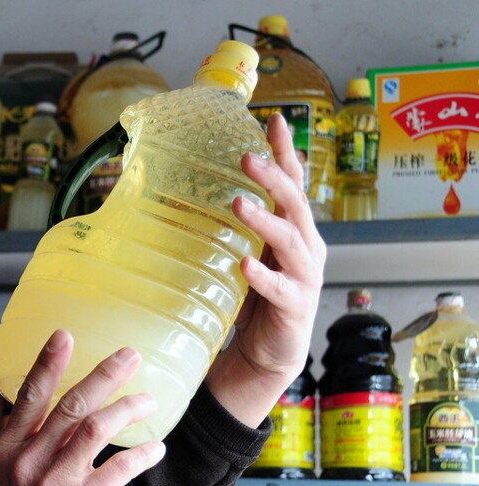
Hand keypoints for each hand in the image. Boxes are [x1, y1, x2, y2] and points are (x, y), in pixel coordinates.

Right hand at [0, 331, 165, 485]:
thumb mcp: (9, 480)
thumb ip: (28, 447)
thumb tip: (56, 416)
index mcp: (8, 451)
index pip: (28, 396)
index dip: (47, 364)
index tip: (64, 336)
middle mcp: (28, 462)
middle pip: (70, 404)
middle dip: (104, 375)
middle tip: (130, 355)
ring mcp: (54, 484)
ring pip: (95, 428)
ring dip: (128, 408)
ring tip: (151, 399)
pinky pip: (118, 468)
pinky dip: (141, 453)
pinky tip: (156, 446)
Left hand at [207, 111, 326, 426]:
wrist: (267, 355)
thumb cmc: (255, 301)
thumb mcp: (244, 254)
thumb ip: (233, 228)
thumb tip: (190, 191)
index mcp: (294, 230)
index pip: (293, 184)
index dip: (285, 152)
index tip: (273, 120)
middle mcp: (305, 248)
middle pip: (295, 204)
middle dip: (274, 178)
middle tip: (246, 158)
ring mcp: (304, 277)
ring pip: (290, 241)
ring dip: (265, 220)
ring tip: (240, 203)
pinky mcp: (295, 307)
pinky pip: (279, 289)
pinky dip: (262, 275)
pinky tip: (245, 264)